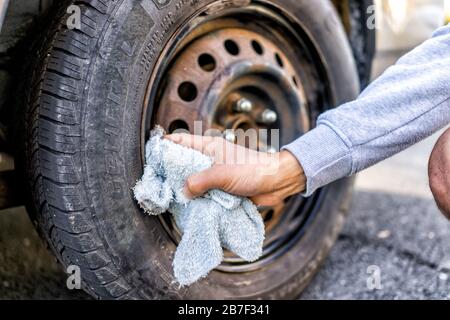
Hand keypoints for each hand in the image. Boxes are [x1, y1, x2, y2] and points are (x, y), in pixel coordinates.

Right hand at [165, 133, 305, 205]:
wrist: (277, 183)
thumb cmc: (253, 170)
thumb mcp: (222, 174)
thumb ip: (200, 181)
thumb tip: (182, 191)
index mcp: (208, 147)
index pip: (179, 141)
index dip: (164, 146)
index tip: (151, 157)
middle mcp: (209, 159)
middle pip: (183, 163)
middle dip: (171, 173)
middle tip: (158, 183)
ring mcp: (214, 174)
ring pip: (192, 181)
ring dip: (185, 189)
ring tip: (170, 197)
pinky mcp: (221, 189)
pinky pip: (204, 194)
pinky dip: (197, 199)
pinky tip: (189, 207)